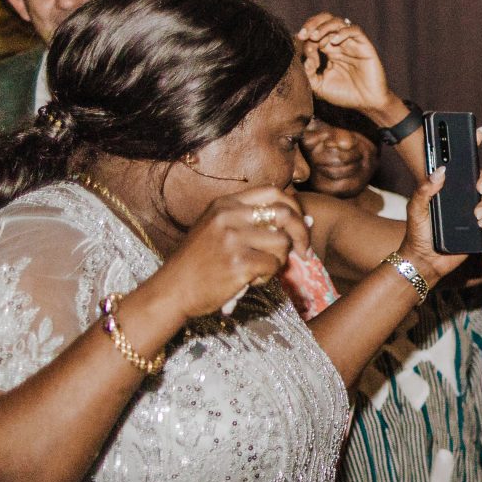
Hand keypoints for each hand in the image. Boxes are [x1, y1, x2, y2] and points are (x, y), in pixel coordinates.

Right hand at [149, 187, 311, 318]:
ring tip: (258, 269)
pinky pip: (273, 266)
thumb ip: (256, 221)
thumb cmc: (201, 261)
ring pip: (282, 243)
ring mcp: (232, 238)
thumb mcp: (219, 228)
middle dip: (301, 234)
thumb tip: (308, 219)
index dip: (295, 208)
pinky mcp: (238, 262)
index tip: (301, 226)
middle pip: (285, 214)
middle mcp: (228, 215)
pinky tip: (248, 279)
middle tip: (303, 252)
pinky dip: (266, 276)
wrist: (172, 288)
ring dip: (279, 261)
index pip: (274, 192)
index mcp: (226, 203)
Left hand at [295, 13, 404, 124]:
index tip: (304, 54)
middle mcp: (340, 44)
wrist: (367, 103)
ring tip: (315, 36)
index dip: (305, 40)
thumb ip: (308, 73)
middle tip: (303, 35)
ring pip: (337, 22)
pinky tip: (334, 42)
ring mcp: (352, 44)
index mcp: (328, 50)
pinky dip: (342, 32)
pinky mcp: (364, 46)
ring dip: (323, 26)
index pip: (313, 35)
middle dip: (311, 25)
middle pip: (324, 20)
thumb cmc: (345, 95)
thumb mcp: (318, 85)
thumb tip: (304, 58)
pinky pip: (354, 30)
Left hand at [392, 168, 481, 283]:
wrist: (425, 260)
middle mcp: (463, 201)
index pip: (468, 174)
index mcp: (449, 191)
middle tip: (480, 189)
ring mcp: (472, 215)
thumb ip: (424, 189)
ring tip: (477, 214)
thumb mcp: (415, 209)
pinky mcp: (478, 230)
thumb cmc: (417, 232)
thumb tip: (440, 171)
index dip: (477, 170)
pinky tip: (480, 224)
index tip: (476, 175)